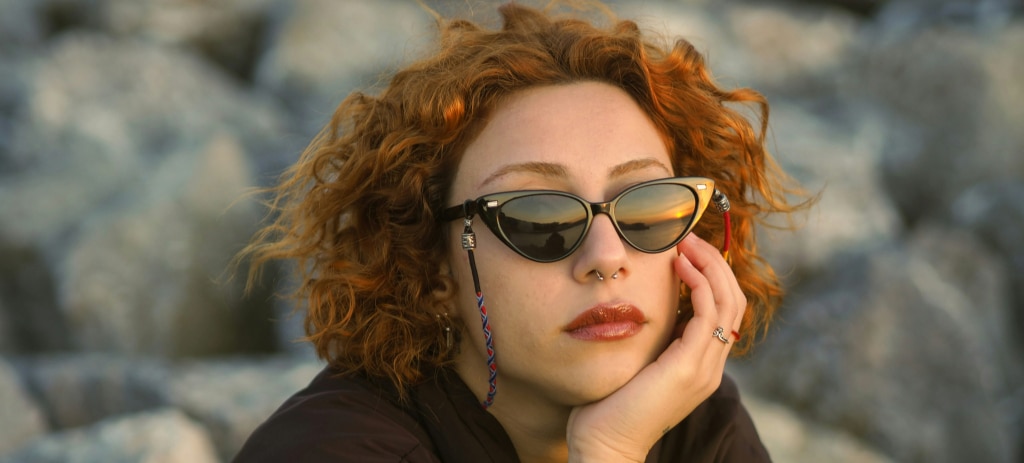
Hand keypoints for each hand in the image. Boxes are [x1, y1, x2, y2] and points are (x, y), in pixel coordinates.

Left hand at [565, 233, 745, 461]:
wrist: (605, 444)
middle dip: (715, 263)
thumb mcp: (637, 363)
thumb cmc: (609, 406)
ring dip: (709, 266)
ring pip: (727, 302)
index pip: (724, 310)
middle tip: (689, 237)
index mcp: (702, 364)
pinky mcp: (690, 367)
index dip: (712, 275)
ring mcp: (704, 367)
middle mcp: (711, 365)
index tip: (687, 250)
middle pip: (733, 301)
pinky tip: (679, 266)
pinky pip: (708, 314)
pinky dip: (698, 283)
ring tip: (685, 243)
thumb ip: (650, 340)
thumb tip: (641, 306)